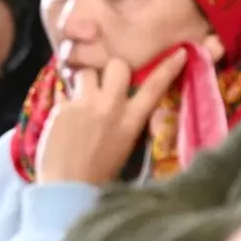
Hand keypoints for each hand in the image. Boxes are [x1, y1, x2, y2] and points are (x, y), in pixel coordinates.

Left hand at [35, 50, 187, 184]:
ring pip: (86, 72)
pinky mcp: (61, 108)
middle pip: (117, 65)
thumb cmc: (98, 173)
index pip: (154, 87)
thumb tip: (125, 101)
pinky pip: (65, 94)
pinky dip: (65, 104)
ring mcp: (84, 105)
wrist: (67, 187)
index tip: (179, 52)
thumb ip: (126, 119)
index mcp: (131, 121)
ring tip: (81, 100)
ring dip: (84, 82)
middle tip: (105, 83)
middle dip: (112, 69)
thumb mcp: (124, 145)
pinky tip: (63, 121)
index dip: (168, 68)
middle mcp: (110, 107)